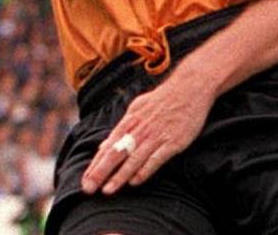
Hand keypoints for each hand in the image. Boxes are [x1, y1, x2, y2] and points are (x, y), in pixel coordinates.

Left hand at [79, 77, 211, 194]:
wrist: (191, 87)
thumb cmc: (163, 99)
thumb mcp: (137, 107)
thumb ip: (121, 128)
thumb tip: (103, 146)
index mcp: (131, 120)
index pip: (108, 147)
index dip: (95, 165)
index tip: (85, 181)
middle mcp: (141, 129)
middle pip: (117, 153)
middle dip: (101, 172)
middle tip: (89, 188)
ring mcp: (158, 135)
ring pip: (135, 159)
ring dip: (120, 176)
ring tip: (108, 190)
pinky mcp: (174, 141)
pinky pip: (157, 159)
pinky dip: (145, 170)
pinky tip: (135, 181)